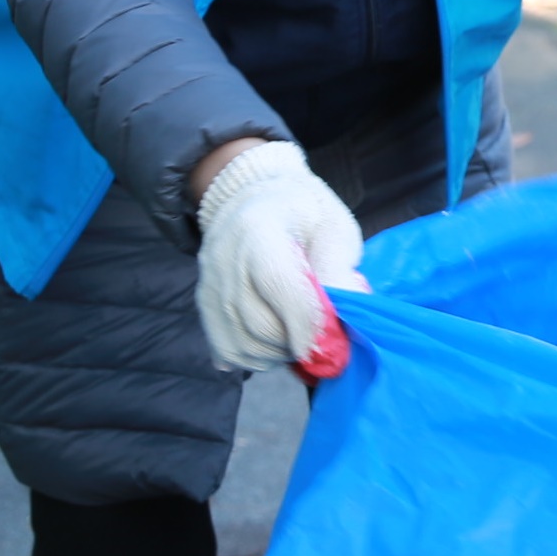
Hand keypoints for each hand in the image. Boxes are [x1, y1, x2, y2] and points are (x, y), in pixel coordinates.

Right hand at [192, 140, 367, 374]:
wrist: (255, 198)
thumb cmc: (303, 213)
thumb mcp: (332, 226)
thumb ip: (340, 267)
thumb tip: (352, 311)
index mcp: (259, 229)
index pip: (278, 284)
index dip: (306, 322)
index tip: (331, 342)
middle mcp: (224, 259)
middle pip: (259, 323)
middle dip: (298, 342)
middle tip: (322, 336)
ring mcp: (209, 284)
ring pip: (243, 345)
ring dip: (278, 354)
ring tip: (299, 334)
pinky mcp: (204, 305)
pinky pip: (227, 350)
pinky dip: (256, 357)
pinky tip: (276, 341)